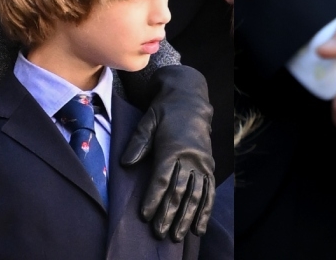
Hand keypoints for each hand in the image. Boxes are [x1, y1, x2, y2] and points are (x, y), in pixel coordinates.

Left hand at [121, 65, 215, 239]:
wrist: (190, 100)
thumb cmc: (164, 112)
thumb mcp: (148, 121)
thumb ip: (138, 142)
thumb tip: (125, 163)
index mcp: (173, 148)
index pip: (162, 179)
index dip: (153, 199)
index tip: (145, 215)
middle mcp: (191, 157)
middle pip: (179, 191)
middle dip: (169, 214)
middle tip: (160, 233)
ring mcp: (203, 163)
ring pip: (196, 195)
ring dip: (187, 217)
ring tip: (178, 236)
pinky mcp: (210, 166)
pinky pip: (210, 191)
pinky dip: (205, 210)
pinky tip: (200, 227)